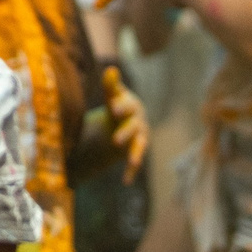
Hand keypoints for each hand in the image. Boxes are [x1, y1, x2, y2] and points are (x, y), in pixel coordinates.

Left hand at [103, 65, 148, 181]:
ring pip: (139, 146)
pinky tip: (125, 182)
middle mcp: (138, 121)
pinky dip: (131, 171)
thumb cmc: (117, 105)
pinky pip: (135, 162)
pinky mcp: (137, 150)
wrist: (127, 119)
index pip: (128, 106)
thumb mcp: (113, 96)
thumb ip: (111, 85)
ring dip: (134, 154)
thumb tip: (110, 70)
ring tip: (131, 163)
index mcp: (132, 106)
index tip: (114, 109)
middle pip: (132, 127)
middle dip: (125, 133)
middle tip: (115, 140)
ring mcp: (140, 136)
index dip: (122, 107)